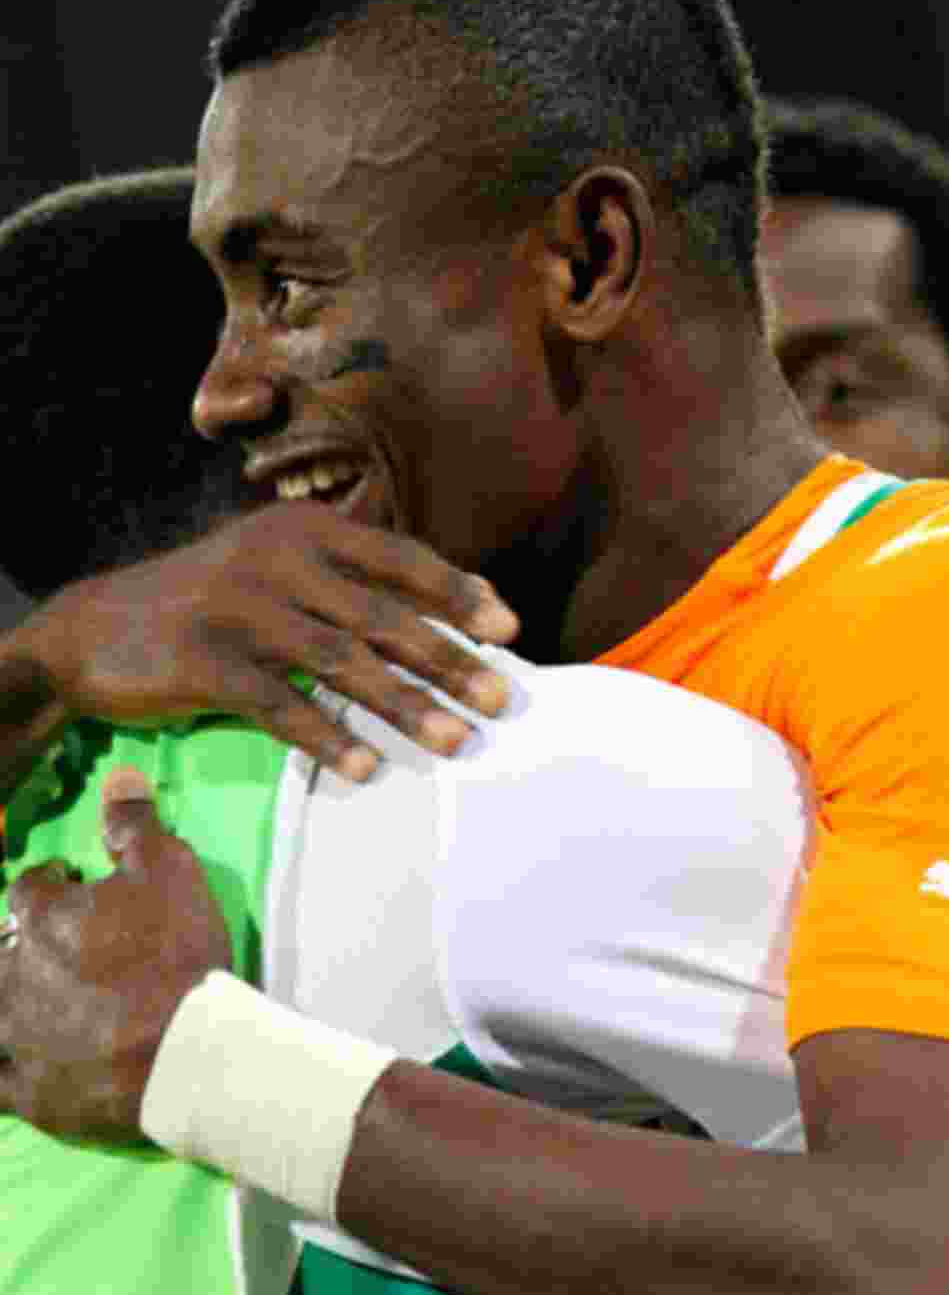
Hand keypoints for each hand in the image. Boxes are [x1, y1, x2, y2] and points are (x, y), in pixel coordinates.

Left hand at [0, 768, 229, 1138]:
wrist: (188, 1053)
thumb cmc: (178, 954)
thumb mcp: (170, 869)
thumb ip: (135, 824)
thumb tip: (118, 775)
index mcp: (42, 917)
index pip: (28, 886)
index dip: (51, 881)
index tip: (70, 882)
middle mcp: (14, 974)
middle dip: (18, 943)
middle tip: (55, 946)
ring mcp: (16, 1038)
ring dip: (7, 996)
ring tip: (31, 998)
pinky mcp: (28, 1093)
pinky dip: (3, 1064)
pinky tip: (13, 1058)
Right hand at [17, 501, 518, 777]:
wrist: (93, 628)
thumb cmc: (210, 602)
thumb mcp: (276, 568)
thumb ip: (347, 582)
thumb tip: (443, 622)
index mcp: (304, 529)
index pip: (400, 558)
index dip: (458, 594)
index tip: (509, 630)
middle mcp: (276, 559)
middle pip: (380, 615)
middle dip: (447, 660)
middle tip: (498, 700)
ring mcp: (238, 609)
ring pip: (340, 662)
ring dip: (404, 705)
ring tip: (455, 741)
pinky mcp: (203, 661)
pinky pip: (281, 706)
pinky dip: (328, 737)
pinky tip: (369, 765)